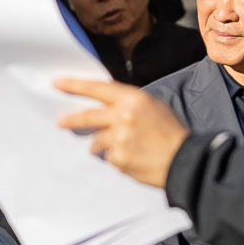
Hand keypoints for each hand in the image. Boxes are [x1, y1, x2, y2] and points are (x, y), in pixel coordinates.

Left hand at [56, 77, 191, 187]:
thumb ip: (129, 104)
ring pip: (98, 140)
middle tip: (61, 121)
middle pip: (88, 116)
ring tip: (124, 146)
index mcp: (134, 100)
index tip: (57, 83)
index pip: (98, 88)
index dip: (75, 85)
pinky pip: (109, 157)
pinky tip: (134, 158)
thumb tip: (107, 106)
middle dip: (72, 120)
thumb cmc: (172, 132)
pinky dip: (117, 158)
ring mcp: (119, 139)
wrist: (186, 161)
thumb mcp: (155, 106)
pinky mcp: (118, 159)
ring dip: (104, 144)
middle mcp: (123, 117)